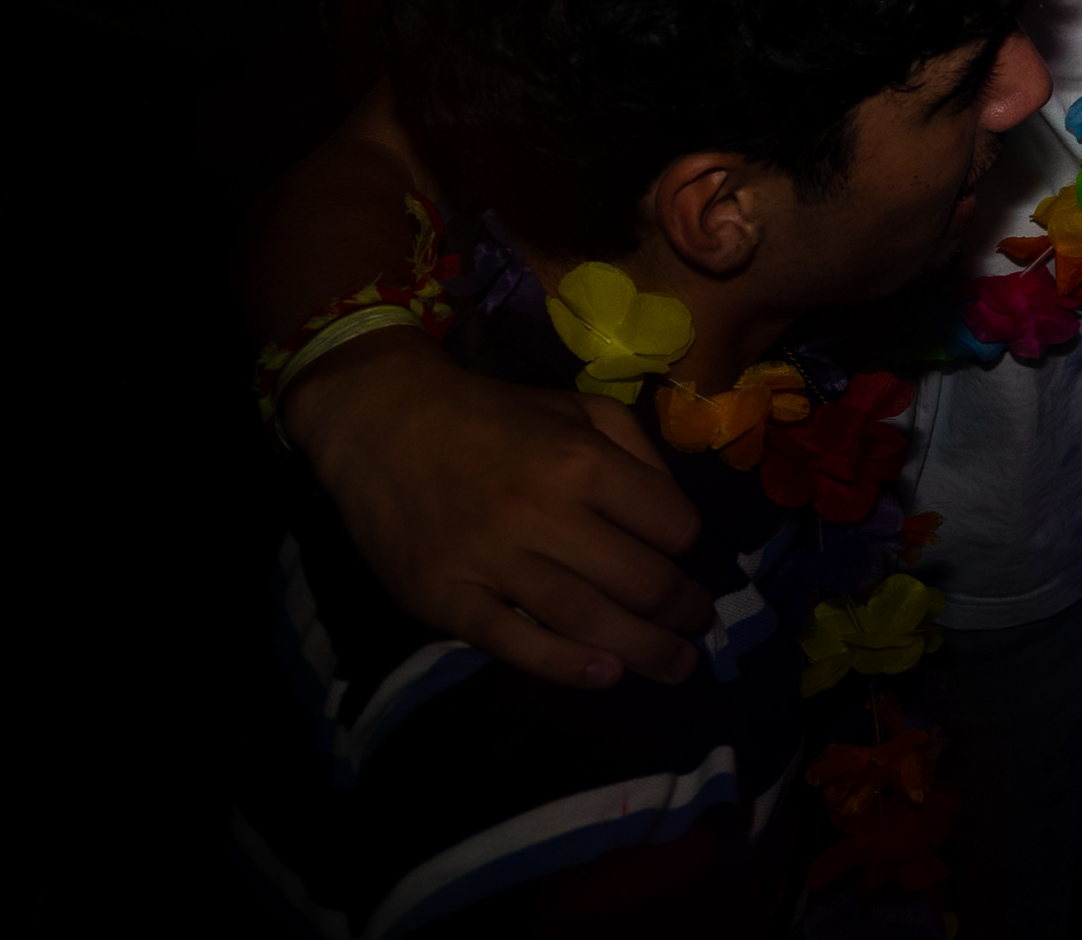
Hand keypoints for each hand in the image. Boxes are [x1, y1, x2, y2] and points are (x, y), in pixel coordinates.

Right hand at [285, 332, 713, 687]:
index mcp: (581, 462)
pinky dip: (566, 666)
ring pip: (587, 620)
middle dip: (682, 610)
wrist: (384, 424)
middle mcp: (542, 514)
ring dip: (645, 651)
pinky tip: (605, 675)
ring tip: (674, 665)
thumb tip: (677, 514)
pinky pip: (515, 643)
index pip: (669, 524)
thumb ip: (637, 450)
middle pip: (639, 582)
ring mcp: (491, 561)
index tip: (686, 557)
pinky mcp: (445, 598)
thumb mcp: (578, 407)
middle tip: (697, 626)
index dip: (689, 544)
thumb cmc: (493, 417)